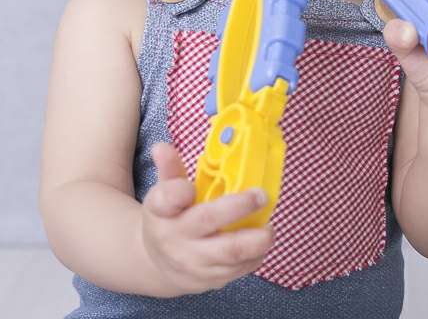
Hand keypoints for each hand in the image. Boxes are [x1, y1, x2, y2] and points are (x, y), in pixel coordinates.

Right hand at [140, 142, 274, 295]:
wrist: (158, 263)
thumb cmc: (169, 219)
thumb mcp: (163, 194)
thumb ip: (169, 169)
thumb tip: (163, 146)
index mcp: (160, 212)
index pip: (166, 199)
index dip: (178, 191)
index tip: (190, 187)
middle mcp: (175, 238)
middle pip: (209, 220)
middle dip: (239, 207)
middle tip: (261, 195)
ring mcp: (193, 263)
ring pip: (231, 252)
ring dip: (257, 238)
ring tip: (268, 227)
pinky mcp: (208, 281)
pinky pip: (239, 269)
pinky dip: (256, 255)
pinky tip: (260, 242)